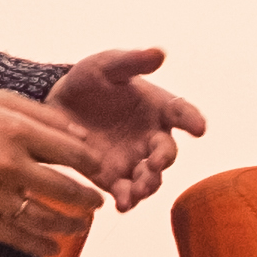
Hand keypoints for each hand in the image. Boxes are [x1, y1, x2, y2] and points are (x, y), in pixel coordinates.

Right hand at [0, 86, 109, 255]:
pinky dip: (37, 246)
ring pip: (43, 218)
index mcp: (16, 130)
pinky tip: (52, 248)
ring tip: (82, 226)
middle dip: (88, 199)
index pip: (73, 154)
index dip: (94, 165)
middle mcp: (7, 164)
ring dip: (69, 225)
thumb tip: (82, 134)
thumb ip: (43, 115)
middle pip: (64, 189)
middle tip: (98, 203)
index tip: (101, 171)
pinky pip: (12, 237)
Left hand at [49, 47, 206, 207]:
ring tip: (140, 189)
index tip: (199, 128)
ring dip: (148, 184)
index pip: (180, 112)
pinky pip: (124, 192)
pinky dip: (127, 200)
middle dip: (164, 160)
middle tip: (156, 164)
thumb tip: (159, 53)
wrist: (57, 104)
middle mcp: (149, 136)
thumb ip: (131, 62)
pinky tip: (123, 204)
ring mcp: (132, 159)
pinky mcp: (111, 178)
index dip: (191, 119)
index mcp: (157, 107)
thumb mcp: (107, 66)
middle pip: (166, 152)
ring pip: (150, 177)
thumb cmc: (90, 81)